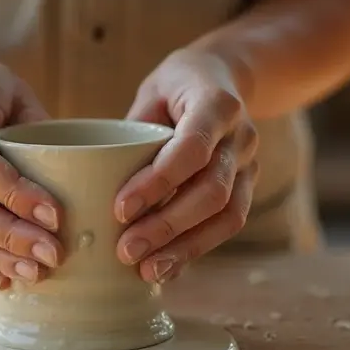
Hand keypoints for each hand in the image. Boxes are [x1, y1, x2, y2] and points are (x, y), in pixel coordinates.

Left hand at [115, 48, 258, 282]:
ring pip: (227, 215)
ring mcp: (250, 164)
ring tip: (147, 270)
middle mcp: (241, 135)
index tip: (121, 209)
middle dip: (167, 225)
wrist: (223, 78)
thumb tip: (99, 183)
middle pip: (212, 189)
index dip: (158, 182)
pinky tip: (168, 268)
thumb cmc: (177, 86)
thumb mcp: (152, 93)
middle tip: (126, 250)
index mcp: (217, 103)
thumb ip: (134, 133)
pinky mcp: (248, 187)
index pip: (192, 148)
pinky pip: (228, 224)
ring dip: (185, 247)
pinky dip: (196, 249)